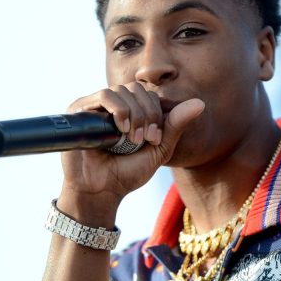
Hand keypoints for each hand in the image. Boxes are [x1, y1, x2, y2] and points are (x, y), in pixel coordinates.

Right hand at [58, 82, 203, 221]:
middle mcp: (112, 106)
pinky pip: (103, 95)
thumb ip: (176, 125)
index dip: (156, 113)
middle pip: (137, 90)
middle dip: (147, 113)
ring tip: (132, 138)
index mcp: (130, 111)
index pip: (149, 95)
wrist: (101, 191)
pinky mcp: (79, 110)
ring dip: (134, 114)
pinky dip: (118, 110)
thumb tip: (200, 103)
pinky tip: (122, 129)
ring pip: (121, 90)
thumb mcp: (159, 149)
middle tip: (145, 139)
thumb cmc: (128, 173)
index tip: (155, 140)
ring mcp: (95, 106)